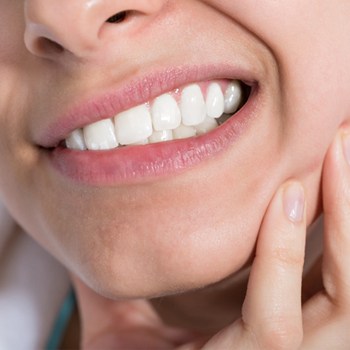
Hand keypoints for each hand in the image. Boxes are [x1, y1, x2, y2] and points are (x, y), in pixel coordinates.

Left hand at [77, 130, 349, 349]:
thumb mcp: (133, 301)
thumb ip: (139, 254)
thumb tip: (118, 197)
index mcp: (271, 318)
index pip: (326, 262)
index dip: (338, 207)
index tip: (330, 151)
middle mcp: (294, 340)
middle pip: (348, 272)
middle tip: (343, 135)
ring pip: (341, 296)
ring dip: (342, 220)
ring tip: (333, 152)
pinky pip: (275, 318)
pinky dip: (283, 255)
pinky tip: (284, 200)